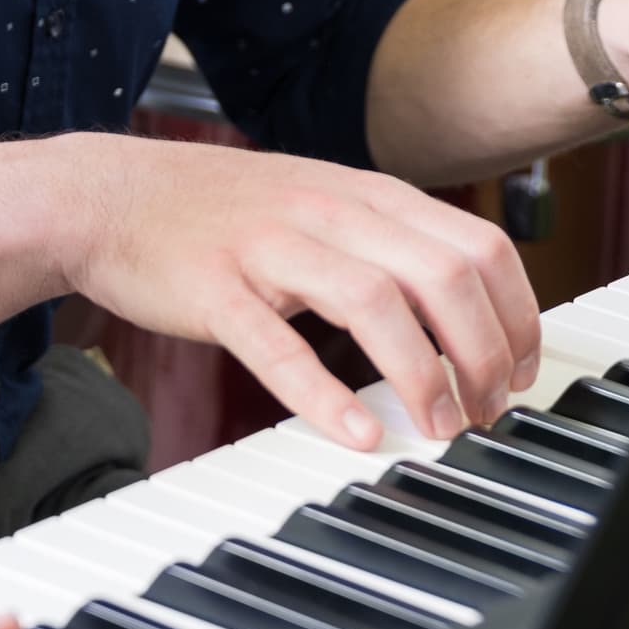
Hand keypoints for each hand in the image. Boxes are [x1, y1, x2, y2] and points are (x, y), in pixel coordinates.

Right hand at [48, 132, 538, 450]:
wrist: (107, 195)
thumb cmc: (219, 213)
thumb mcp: (321, 207)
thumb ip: (388, 250)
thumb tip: (464, 316)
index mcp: (365, 195)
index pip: (477, 246)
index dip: (516, 316)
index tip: (521, 373)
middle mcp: (328, 211)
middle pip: (443, 275)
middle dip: (485, 353)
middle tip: (488, 412)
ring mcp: (270, 246)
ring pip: (375, 302)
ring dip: (422, 374)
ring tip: (438, 428)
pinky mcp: (215, 288)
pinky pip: (277, 344)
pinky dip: (323, 393)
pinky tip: (352, 433)